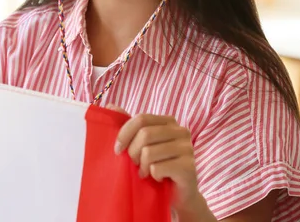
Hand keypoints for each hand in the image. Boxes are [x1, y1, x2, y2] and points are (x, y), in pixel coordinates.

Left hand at [108, 104, 211, 218]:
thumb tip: (111, 106)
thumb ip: (129, 125)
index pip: (141, 119)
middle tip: (135, 165)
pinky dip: (153, 175)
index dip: (125, 133)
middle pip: (145, 134)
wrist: (178, 194)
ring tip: (146, 172)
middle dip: (133, 153)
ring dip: (143, 167)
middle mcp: (181, 131)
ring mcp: (187, 148)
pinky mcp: (189, 167)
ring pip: (149, 152)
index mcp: (169, 122)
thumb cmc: (158, 166)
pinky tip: (158, 178)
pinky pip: (158, 168)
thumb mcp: (141, 144)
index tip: (117, 149)